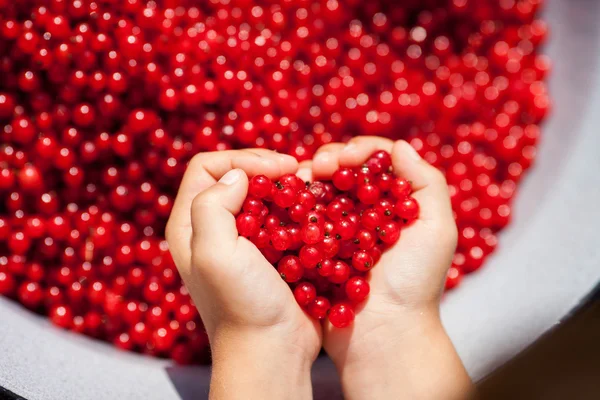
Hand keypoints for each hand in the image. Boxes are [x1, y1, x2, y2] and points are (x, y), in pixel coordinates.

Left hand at [166, 149, 320, 399]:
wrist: (272, 349)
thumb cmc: (240, 304)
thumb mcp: (215, 253)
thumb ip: (214, 205)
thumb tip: (239, 175)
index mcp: (191, 224)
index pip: (207, 166)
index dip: (242, 158)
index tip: (280, 167)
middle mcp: (214, 228)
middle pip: (237, 176)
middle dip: (268, 169)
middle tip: (297, 172)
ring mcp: (244, 241)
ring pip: (264, 195)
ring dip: (287, 188)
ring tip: (309, 190)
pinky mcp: (272, 252)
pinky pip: (284, 217)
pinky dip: (300, 210)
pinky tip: (315, 213)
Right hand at [307, 137, 472, 398]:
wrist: (384, 335)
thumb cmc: (415, 284)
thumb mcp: (437, 230)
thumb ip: (426, 183)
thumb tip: (400, 146)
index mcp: (393, 203)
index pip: (375, 162)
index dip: (358, 151)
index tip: (343, 158)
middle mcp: (364, 212)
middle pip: (342, 172)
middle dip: (328, 160)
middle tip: (317, 167)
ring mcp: (337, 231)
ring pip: (319, 191)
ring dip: (308, 180)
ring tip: (301, 181)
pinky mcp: (315, 249)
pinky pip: (302, 220)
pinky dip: (295, 206)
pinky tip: (291, 203)